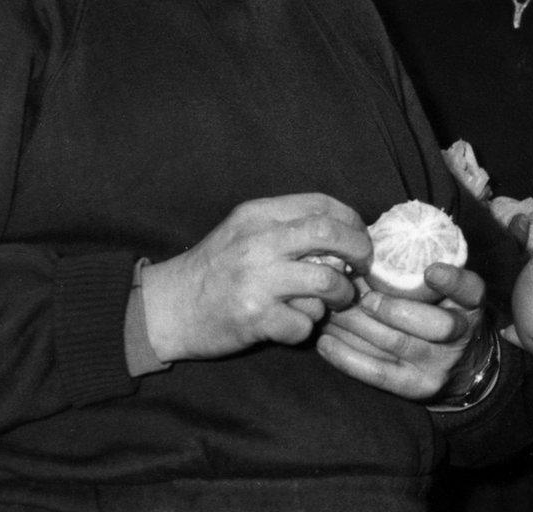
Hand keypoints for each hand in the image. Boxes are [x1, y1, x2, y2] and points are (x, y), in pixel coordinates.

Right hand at [137, 193, 367, 362]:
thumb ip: (285, 228)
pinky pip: (305, 323)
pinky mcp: (255, 316)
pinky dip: (307, 327)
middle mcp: (258, 242)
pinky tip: (292, 323)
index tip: (361, 237)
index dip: (352, 220)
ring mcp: (256, 280)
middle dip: (359, 250)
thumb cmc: (214, 269)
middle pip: (330, 234)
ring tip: (333, 301)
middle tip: (363, 267)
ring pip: (326, 281)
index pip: (321, 204)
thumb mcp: (244, 233)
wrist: (169, 307)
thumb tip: (342, 235)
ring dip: (339, 295)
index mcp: (257, 215)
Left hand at [318, 262, 483, 400]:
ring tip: (331, 309)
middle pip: (433, 325)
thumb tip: (364, 243)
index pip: (471, 290)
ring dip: (356, 325)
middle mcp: (460, 335)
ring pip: (396, 343)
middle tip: (358, 295)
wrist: (459, 365)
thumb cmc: (439, 311)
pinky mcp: (414, 387)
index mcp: (470, 304)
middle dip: (390, 308)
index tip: (430, 270)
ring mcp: (438, 365)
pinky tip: (324, 342)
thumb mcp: (444, 290)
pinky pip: (377, 372)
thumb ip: (417, 270)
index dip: (452, 281)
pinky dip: (346, 357)